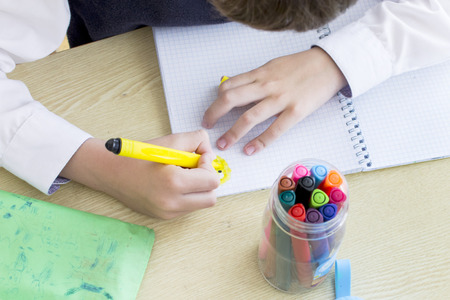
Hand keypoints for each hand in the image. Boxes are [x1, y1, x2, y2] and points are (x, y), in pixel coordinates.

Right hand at [60, 130, 219, 218]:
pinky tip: (172, 184)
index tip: (196, 157)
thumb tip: (209, 152)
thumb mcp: (170, 141)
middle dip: (207, 180)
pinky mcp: (164, 217)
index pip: (212, 181)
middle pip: (211, 197)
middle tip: (192, 167)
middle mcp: (172, 203)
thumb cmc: (138, 156)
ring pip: (201, 204)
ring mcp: (168, 213)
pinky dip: (187, 195)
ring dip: (198, 189)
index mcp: (174, 183)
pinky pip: (188, 207)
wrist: (110, 173)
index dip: (208, 165)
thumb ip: (196, 140)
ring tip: (181, 175)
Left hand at [202, 47, 346, 154]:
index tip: (211, 112)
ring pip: (249, 117)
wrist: (330, 65)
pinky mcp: (295, 112)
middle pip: (231, 100)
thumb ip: (256, 78)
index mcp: (260, 73)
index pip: (228, 86)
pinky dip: (259, 142)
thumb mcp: (274, 65)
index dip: (215, 100)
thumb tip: (238, 89)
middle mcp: (266, 85)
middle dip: (214, 115)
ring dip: (232, 133)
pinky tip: (250, 150)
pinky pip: (274, 130)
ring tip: (223, 144)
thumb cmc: (301, 66)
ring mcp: (280, 99)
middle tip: (208, 127)